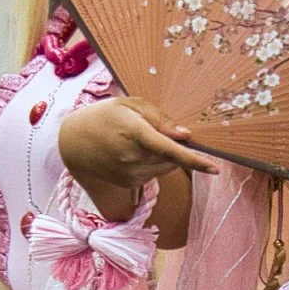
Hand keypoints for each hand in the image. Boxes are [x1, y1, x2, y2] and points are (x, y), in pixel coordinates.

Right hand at [58, 96, 217, 206]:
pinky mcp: (130, 184)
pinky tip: (132, 153)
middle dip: (175, 147)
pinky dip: (152, 164)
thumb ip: (160, 119)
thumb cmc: (105, 116)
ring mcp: (131, 174)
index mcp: (134, 133)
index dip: (194, 159)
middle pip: (173, 158)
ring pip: (165, 168)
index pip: (170, 150)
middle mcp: (133, 158)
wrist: (74, 142)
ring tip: (137, 142)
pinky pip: (154, 174)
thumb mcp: (131, 105)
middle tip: (155, 132)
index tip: (215, 168)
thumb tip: (185, 135)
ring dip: (163, 157)